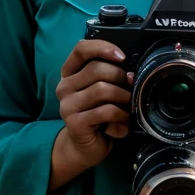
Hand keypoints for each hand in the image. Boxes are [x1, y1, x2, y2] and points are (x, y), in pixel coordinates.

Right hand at [50, 38, 132, 189]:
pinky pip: (106, 111)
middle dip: (121, 77)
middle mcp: (64, 87)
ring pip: (103, 90)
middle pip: (97, 69)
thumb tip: (129, 70)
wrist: (86, 147)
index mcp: (70, 73)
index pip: (81, 49)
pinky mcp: (74, 122)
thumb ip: (109, 76)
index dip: (103, 48)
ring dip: (123, 99)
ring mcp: (67, 105)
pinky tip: (122, 124)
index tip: (122, 57)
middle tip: (130, 89)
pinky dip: (120, 116)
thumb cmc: (99, 115)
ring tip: (127, 108)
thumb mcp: (102, 91)